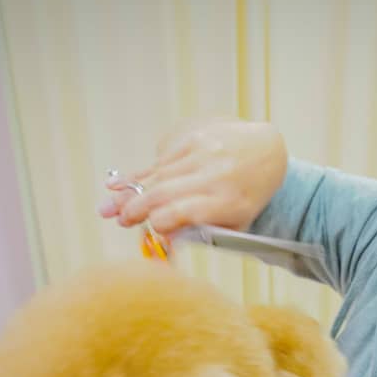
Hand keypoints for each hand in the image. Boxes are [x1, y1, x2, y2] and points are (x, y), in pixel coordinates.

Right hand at [100, 119, 287, 235]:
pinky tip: (124, 183)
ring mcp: (202, 151)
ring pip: (157, 173)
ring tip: (110, 205)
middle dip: (136, 207)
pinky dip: (143, 173)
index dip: (161, 222)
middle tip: (118, 219)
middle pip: (164, 191)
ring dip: (129, 190)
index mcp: (229, 201)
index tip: (151, 230)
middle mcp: (215, 174)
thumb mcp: (235, 222)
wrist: (266, 151)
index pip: (185, 211)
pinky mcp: (192, 135)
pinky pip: (161, 157)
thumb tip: (162, 241)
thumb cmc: (248, 195)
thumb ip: (201, 232)